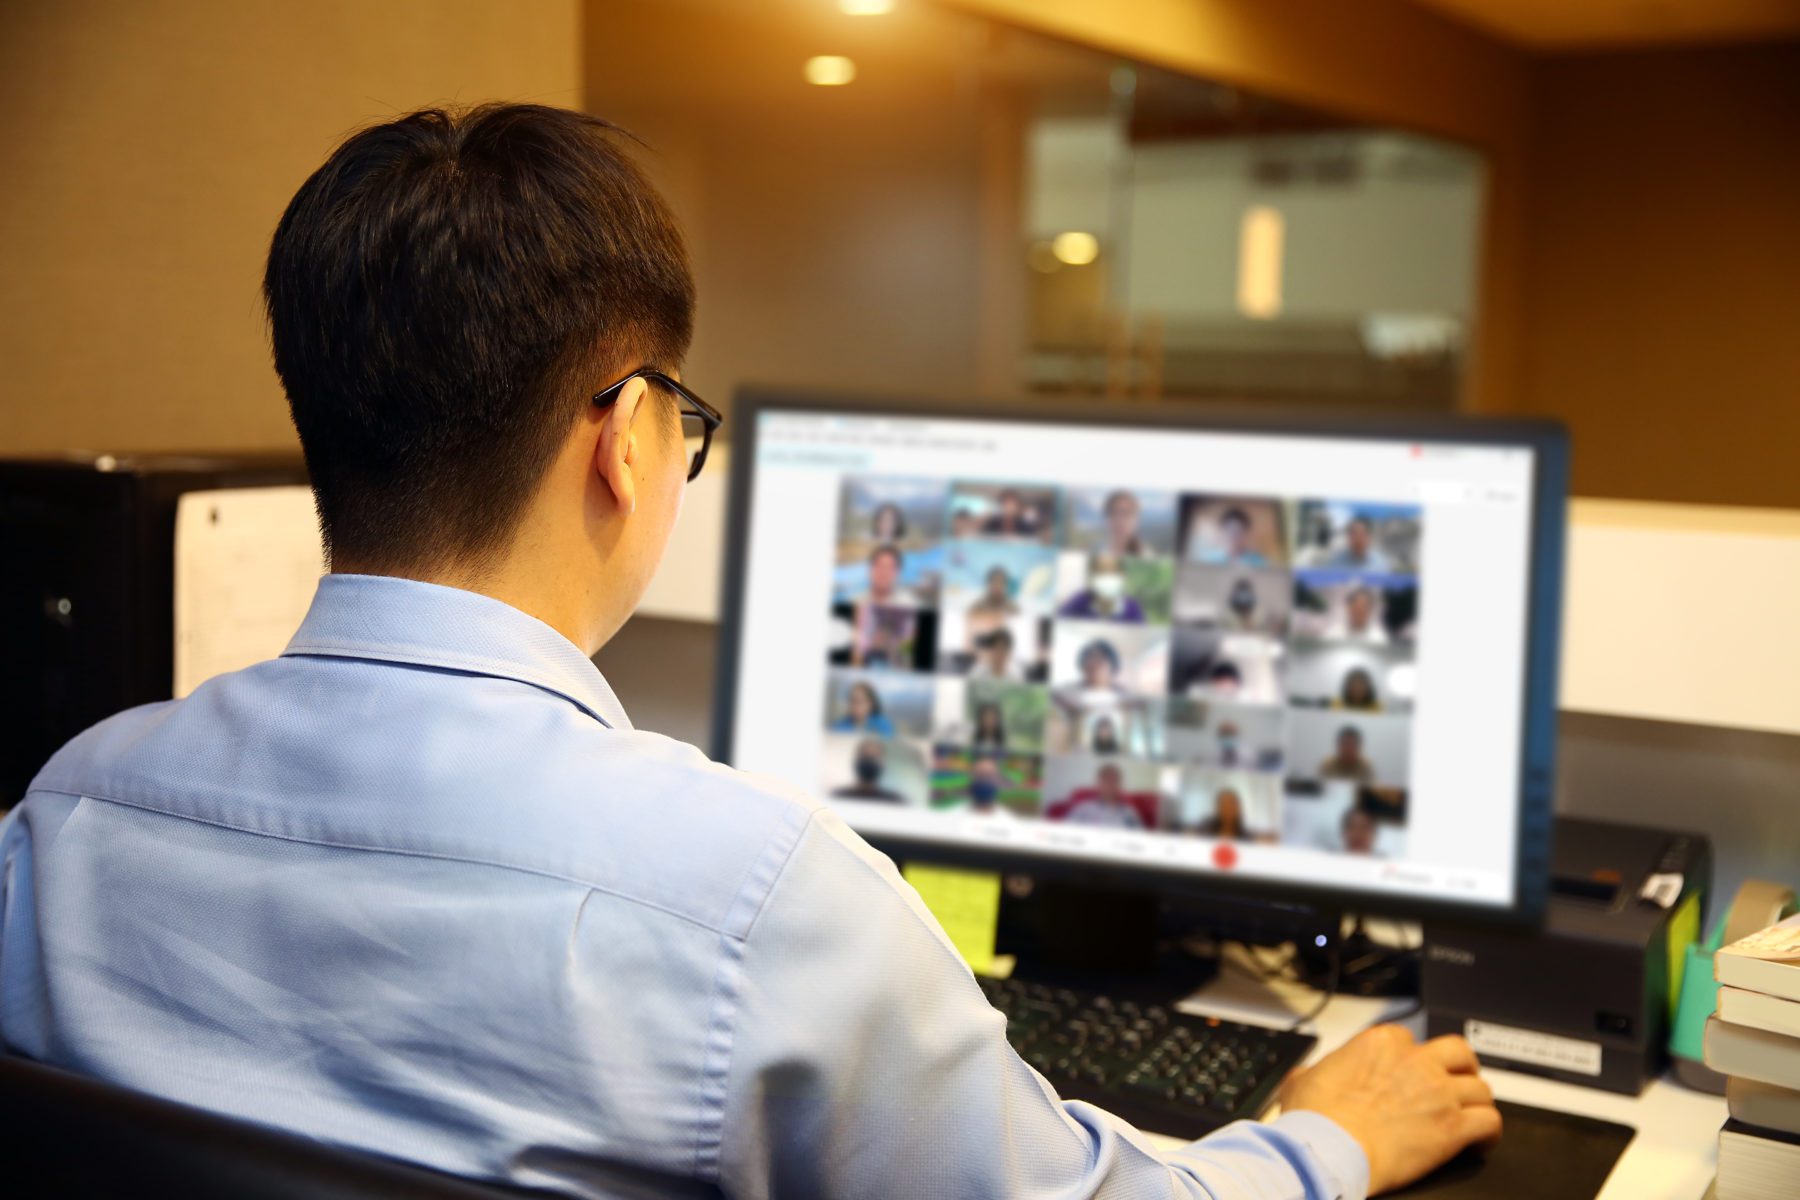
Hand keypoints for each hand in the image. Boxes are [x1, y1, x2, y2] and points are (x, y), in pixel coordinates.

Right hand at [1278, 1024, 1501, 1194]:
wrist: (1329, 1150)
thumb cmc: (1315, 1120)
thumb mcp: (1301, 1080)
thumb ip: (1316, 1071)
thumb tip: (1309, 1076)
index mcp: (1381, 1043)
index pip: (1411, 1040)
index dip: (1413, 1059)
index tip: (1410, 1075)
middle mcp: (1416, 1061)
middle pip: (1458, 1053)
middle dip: (1461, 1068)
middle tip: (1456, 1083)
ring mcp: (1438, 1093)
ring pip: (1480, 1088)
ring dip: (1477, 1103)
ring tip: (1471, 1116)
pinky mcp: (1453, 1127)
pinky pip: (1490, 1122)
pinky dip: (1489, 1133)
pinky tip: (1481, 1142)